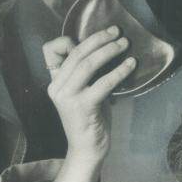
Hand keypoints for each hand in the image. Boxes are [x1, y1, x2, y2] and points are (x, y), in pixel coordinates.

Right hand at [44, 26, 135, 162]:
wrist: (87, 149)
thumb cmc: (90, 118)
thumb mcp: (84, 91)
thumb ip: (86, 73)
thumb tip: (105, 47)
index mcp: (55, 82)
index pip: (50, 50)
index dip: (68, 39)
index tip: (94, 36)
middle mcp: (57, 87)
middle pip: (76, 52)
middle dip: (99, 39)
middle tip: (117, 32)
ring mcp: (68, 97)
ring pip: (88, 64)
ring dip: (109, 50)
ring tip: (124, 44)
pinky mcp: (82, 106)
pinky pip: (104, 82)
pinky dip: (120, 70)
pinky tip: (131, 64)